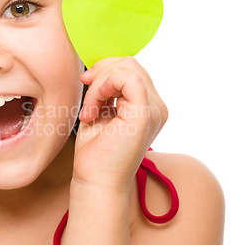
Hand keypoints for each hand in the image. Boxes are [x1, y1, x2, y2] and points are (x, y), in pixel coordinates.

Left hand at [73, 57, 167, 193]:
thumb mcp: (102, 111)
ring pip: (127, 68)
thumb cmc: (96, 151)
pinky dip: (105, 86)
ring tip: (89, 111)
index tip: (87, 84)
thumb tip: (101, 65)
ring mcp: (154, 110)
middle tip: (87, 101)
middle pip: (130, 63)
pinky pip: (128, 79)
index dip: (105, 69)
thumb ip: (108, 89)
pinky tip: (94, 108)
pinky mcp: (144, 115)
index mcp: (149, 105)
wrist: (96, 181)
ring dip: (98, 84)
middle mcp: (157, 107)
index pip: (131, 68)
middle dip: (101, 73)